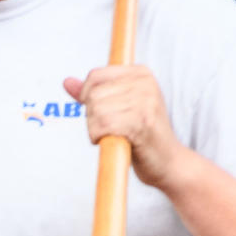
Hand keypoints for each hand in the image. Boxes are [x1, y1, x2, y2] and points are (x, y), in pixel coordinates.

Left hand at [67, 63, 185, 186]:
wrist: (168, 161)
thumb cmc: (142, 135)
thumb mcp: (120, 106)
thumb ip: (93, 93)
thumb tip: (67, 82)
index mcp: (140, 73)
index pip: (95, 76)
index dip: (87, 97)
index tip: (99, 113)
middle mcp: (145, 83)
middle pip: (93, 95)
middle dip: (92, 117)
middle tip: (110, 129)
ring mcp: (146, 101)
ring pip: (96, 111)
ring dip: (96, 129)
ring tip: (114, 135)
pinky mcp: (142, 122)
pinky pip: (104, 125)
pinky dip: (100, 137)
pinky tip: (114, 141)